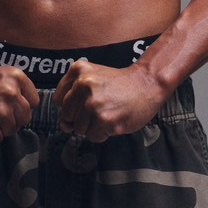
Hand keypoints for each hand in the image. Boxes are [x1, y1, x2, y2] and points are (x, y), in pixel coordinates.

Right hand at [0, 60, 39, 142]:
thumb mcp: (0, 75)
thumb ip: (16, 90)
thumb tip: (23, 111)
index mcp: (16, 77)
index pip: (33, 102)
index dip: (21, 107)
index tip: (11, 107)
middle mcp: (12, 93)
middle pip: (25, 118)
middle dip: (12, 119)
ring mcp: (1, 111)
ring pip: (11, 130)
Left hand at [52, 61, 166, 142]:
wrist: (148, 84)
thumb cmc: (120, 84)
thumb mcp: (93, 78)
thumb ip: (73, 98)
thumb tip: (64, 126)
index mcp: (78, 71)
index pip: (59, 100)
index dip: (73, 106)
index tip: (87, 101)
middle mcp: (83, 85)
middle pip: (68, 116)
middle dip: (82, 117)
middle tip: (102, 107)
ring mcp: (93, 103)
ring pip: (80, 128)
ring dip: (93, 126)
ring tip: (109, 112)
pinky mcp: (104, 120)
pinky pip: (93, 136)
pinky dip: (103, 133)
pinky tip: (114, 120)